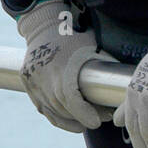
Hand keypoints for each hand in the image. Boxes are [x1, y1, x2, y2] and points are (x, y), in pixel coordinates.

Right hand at [17, 0, 109, 131]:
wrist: (43, 24)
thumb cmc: (73, 35)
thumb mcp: (92, 49)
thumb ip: (103, 69)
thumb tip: (119, 87)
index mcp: (61, 67)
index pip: (70, 98)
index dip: (84, 113)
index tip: (97, 122)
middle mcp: (43, 76)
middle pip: (62, 107)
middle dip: (81, 117)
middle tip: (99, 119)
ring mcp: (33, 81)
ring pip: (52, 110)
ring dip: (69, 120)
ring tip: (85, 122)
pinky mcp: (27, 83)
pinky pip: (42, 107)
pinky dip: (56, 116)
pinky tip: (69, 120)